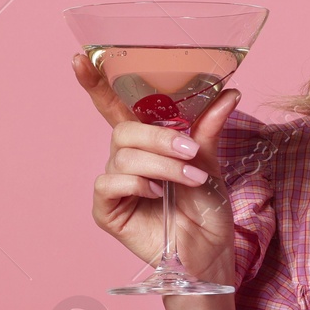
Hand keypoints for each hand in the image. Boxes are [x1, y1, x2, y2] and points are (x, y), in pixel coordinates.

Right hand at [72, 52, 241, 285]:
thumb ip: (208, 128)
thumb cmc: (206, 209)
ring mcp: (114, 185)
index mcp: (145, 143)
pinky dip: (136, 183)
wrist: (209, 251)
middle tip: (190, 153)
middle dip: (159, 138)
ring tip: (190, 179)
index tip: (79, 58)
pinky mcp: (107, 210)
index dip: (95, 83)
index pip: (114, 107)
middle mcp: (125, 159)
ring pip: (124, 157)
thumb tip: (229, 93)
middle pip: (124, 130)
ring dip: (162, 165)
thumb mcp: (209, 162)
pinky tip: (156, 193)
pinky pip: (110, 183)